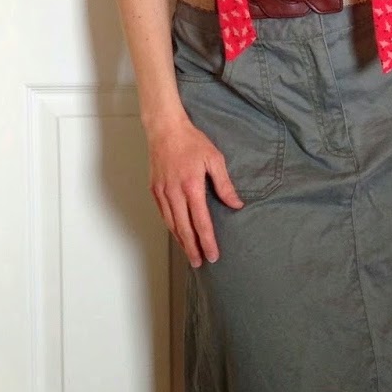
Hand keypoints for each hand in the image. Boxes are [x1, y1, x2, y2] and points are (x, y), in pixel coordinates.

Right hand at [146, 113, 243, 266]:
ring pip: (171, 224)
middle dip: (193, 248)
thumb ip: (225, 184)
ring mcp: (162, 192)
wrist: (165, 129)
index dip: (207, 241)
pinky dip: (170, 227)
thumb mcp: (214, 159)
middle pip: (184, 229)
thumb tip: (236, 204)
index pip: (201, 222)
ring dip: (181, 241)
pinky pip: (163, 214)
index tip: (213, 255)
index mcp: (191, 187)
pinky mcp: (155, 189)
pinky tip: (177, 233)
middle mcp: (174, 193)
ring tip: (190, 253)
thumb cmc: (191, 141)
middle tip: (200, 263)